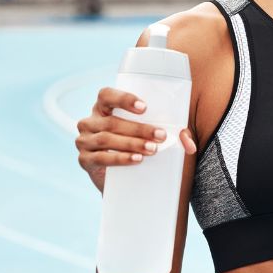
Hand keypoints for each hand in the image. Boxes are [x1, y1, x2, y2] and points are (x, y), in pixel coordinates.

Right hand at [75, 87, 196, 190]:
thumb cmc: (135, 145)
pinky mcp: (84, 160)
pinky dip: (120, 158)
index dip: (123, 98)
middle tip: (160, 136)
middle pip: (112, 121)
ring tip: (152, 149)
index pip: (106, 95)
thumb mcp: (149, 135)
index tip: (145, 107)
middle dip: (139, 128)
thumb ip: (172, 134)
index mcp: (102, 107)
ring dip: (131, 143)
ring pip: (107, 139)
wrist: (119, 177)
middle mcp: (89, 121)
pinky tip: (135, 159)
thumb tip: (189, 144)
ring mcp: (84, 141)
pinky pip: (101, 157)